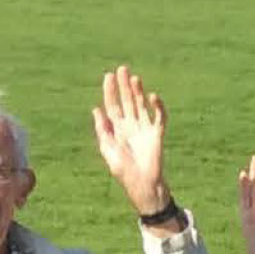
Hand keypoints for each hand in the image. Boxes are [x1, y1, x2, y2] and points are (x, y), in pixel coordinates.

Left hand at [92, 65, 174, 217]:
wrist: (142, 184)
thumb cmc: (123, 171)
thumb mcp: (108, 149)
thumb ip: (102, 130)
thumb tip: (96, 109)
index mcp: (117, 129)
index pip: (113, 106)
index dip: (110, 91)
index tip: (108, 76)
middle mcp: (131, 126)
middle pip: (127, 101)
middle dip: (124, 86)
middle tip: (122, 69)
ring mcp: (144, 129)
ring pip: (141, 105)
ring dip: (138, 92)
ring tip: (134, 78)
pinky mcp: (157, 134)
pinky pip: (159, 117)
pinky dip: (157, 107)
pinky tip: (152, 97)